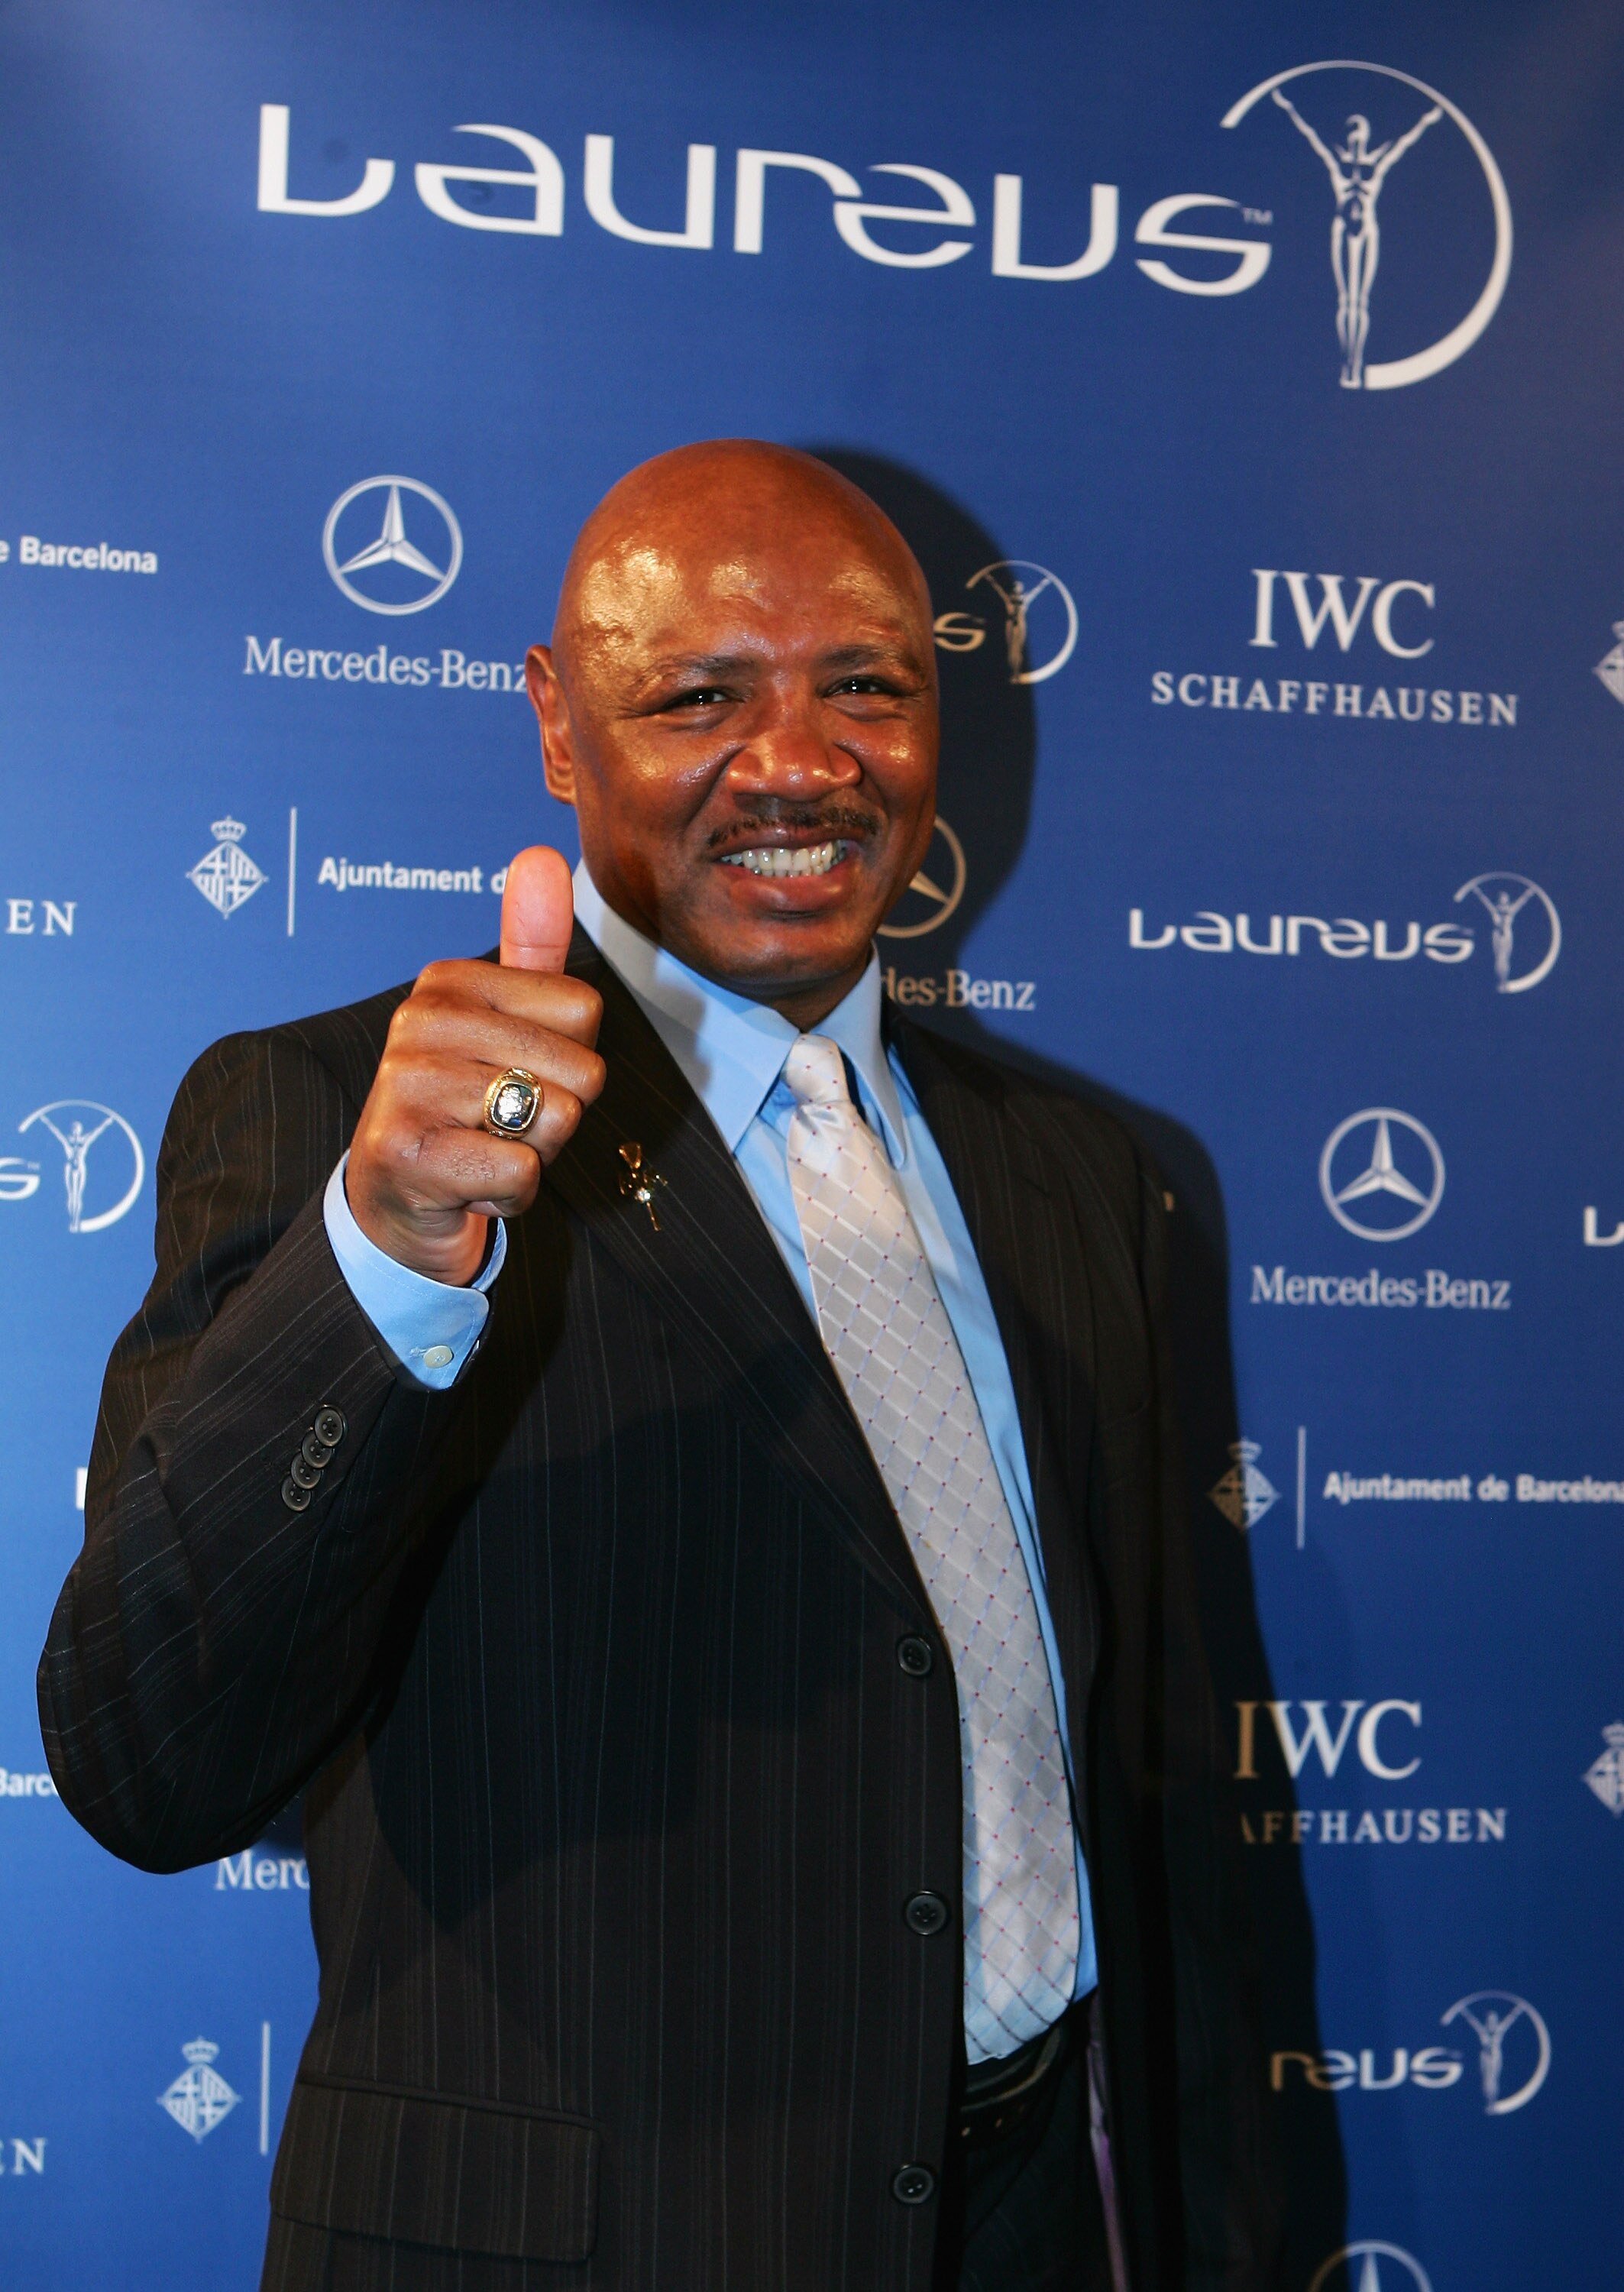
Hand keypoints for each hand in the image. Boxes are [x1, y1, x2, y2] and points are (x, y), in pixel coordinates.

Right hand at [345, 847, 604, 1283]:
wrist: (395, 1206)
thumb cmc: (466, 1110)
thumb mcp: (504, 1023)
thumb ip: (530, 947)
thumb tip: (540, 856)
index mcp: (450, 980)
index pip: (586, 1011)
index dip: (569, 1059)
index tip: (515, 1075)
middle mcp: (421, 1020)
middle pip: (581, 1070)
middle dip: (556, 1112)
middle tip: (499, 1122)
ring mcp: (408, 1084)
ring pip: (555, 1120)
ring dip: (533, 1153)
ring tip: (483, 1147)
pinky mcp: (408, 1151)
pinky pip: (523, 1174)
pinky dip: (511, 1196)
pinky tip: (470, 1185)